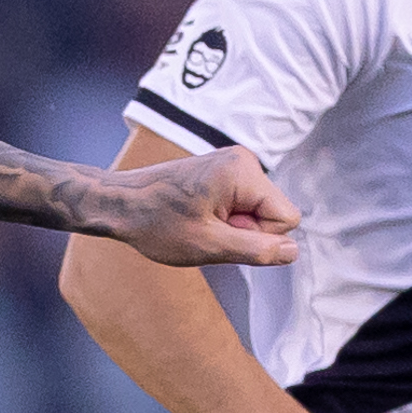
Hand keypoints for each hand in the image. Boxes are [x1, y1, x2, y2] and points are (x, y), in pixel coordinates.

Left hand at [85, 146, 300, 268]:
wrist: (118, 203)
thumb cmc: (156, 223)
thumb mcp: (208, 246)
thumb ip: (255, 250)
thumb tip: (293, 252)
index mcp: (243, 171)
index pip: (287, 218)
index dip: (259, 237)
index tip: (221, 232)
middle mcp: (243, 160)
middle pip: (273, 213)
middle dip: (244, 230)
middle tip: (205, 229)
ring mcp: (232, 163)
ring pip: (257, 211)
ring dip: (232, 226)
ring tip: (198, 222)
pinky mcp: (222, 171)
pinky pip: (241, 204)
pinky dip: (222, 217)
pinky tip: (196, 216)